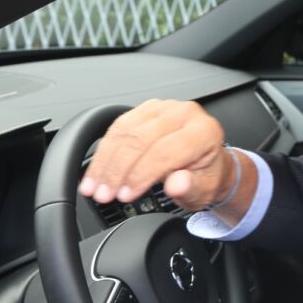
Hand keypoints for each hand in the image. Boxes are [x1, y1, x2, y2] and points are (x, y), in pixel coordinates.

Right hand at [78, 99, 234, 212]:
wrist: (207, 161)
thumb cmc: (206, 175)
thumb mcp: (204, 190)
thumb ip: (191, 188)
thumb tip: (177, 185)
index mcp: (203, 132)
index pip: (164, 152)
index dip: (140, 175)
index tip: (125, 195)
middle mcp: (185, 114)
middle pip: (141, 140)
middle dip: (117, 171)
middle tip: (104, 194)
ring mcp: (165, 108)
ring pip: (125, 131)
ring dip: (105, 162)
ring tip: (95, 187)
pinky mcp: (148, 109)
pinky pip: (119, 126)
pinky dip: (104, 151)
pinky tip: (97, 170)